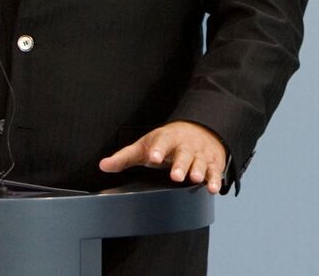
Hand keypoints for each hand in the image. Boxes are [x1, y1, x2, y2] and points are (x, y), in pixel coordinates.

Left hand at [99, 121, 227, 192]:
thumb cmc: (167, 142)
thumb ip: (125, 157)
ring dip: (198, 170)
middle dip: (180, 164)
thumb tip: (103, 166)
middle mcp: (186, 145)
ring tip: (195, 179)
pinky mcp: (212, 162)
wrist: (200, 130)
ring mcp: (200, 153)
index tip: (152, 157)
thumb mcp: (145, 146)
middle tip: (176, 176)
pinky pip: (214, 171)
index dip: (157, 150)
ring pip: (200, 161)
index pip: (161, 142)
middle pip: (184, 153)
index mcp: (167, 139)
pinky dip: (214, 180)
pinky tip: (213, 189)